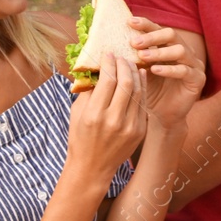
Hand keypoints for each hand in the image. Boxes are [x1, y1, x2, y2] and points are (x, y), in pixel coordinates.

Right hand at [66, 54, 147, 187]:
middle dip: (124, 65)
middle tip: (121, 56)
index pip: (107, 80)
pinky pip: (142, 104)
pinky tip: (139, 78)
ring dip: (135, 74)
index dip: (109, 63)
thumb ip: (88, 90)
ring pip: (138, 92)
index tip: (108, 53)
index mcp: (95, 115)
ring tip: (130, 63)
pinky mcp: (140, 130)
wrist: (93, 167)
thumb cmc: (80, 137)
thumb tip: (97, 67)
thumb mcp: (77, 113)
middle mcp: (114, 120)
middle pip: (126, 83)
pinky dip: (142, 88)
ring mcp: (129, 126)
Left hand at [128, 16, 204, 128]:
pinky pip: (185, 70)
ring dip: (160, 52)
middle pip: (171, 34)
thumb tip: (109, 42)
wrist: (160, 115)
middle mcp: (183, 51)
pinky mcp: (198, 79)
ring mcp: (193, 64)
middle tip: (134, 42)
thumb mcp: (136, 71)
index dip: (145, 24)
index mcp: (168, 45)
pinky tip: (154, 70)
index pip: (158, 28)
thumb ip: (129, 56)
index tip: (129, 22)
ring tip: (142, 57)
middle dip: (152, 36)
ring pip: (180, 50)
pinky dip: (169, 69)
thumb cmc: (146, 91)